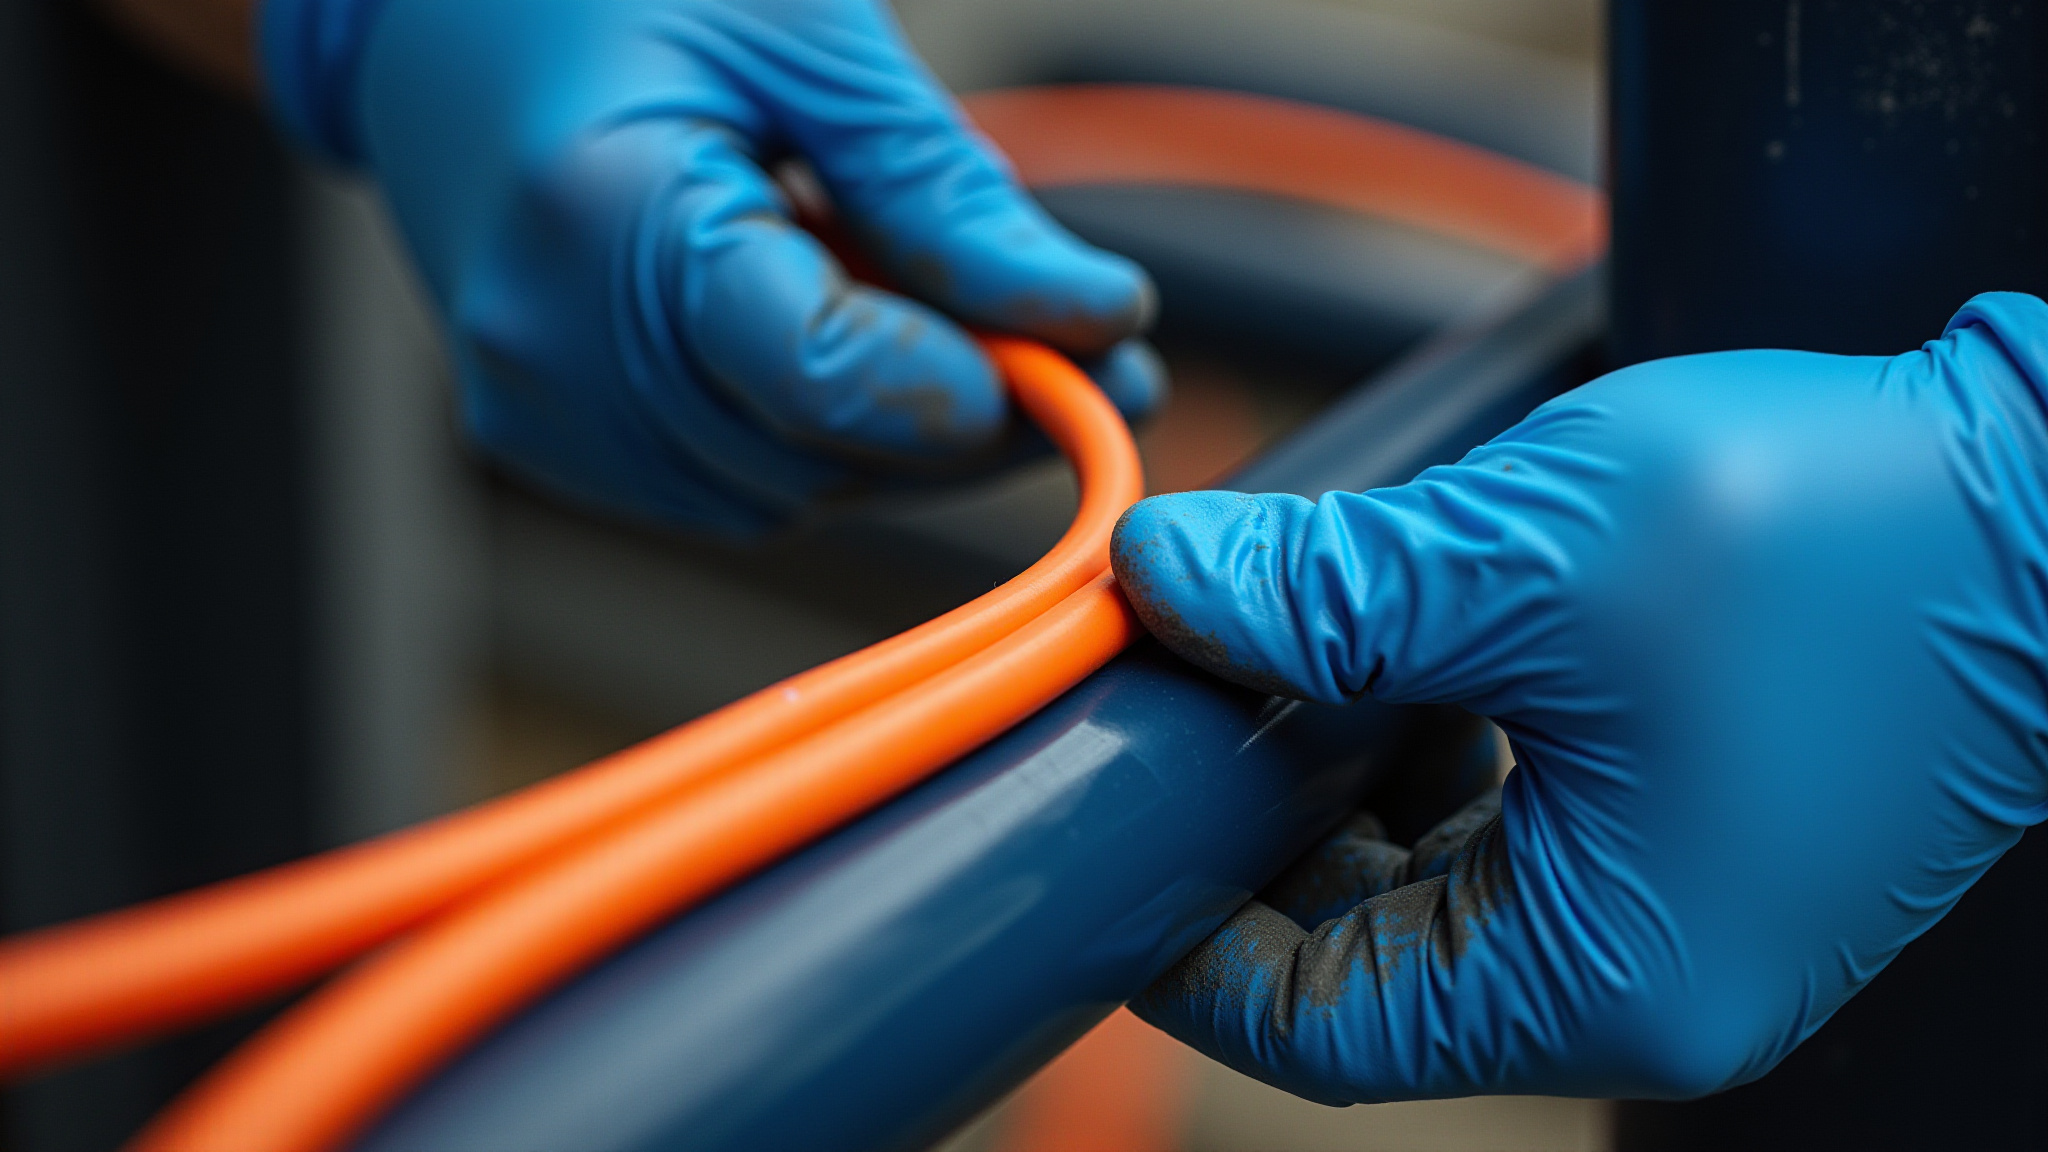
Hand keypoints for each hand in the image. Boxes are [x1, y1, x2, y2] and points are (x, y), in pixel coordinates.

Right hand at [261, 0, 1161, 531]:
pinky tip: (856, 341)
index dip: (984, 385)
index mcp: (601, 224)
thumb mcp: (805, 39)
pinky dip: (824, 430)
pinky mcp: (551, 439)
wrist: (426, 11)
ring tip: (967, 324)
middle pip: (824, 456)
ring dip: (905, 431)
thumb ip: (942, 195)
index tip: (1105, 348)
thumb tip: (1088, 318)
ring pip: (792, 492)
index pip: (829, 382)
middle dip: (972, 413)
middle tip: (1086, 349)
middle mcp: (551, 355)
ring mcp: (538, 415)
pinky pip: (735, 483)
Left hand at [1110, 293, 2047, 1101]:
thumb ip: (1325, 591)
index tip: (1115, 830)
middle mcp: (1649, 984)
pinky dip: (1444, 754)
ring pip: (1442, 888)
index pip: (1324, 1030)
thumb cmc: (1846, 536)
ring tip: (1288, 661)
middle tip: (1187, 715)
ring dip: (1350, 780)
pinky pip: (1523, 834)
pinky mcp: (1707, 842)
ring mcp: (1685, 918)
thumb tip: (1161, 580)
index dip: (1194, 943)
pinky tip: (1407, 654)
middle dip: (1268, 836)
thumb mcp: (1533, 557)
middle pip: (1375, 961)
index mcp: (1606, 982)